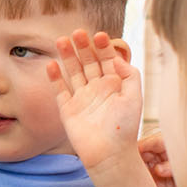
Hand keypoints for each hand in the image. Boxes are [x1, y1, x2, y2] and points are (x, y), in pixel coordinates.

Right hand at [48, 29, 142, 173]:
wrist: (109, 154)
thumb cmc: (125, 128)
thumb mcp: (135, 97)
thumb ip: (130, 75)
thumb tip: (116, 58)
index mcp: (114, 85)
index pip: (107, 59)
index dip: (103, 47)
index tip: (99, 35)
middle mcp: (97, 88)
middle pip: (88, 62)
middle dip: (83, 47)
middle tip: (77, 33)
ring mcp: (81, 98)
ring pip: (73, 72)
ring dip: (68, 56)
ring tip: (61, 41)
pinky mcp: (68, 109)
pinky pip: (60, 90)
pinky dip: (55, 78)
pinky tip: (51, 65)